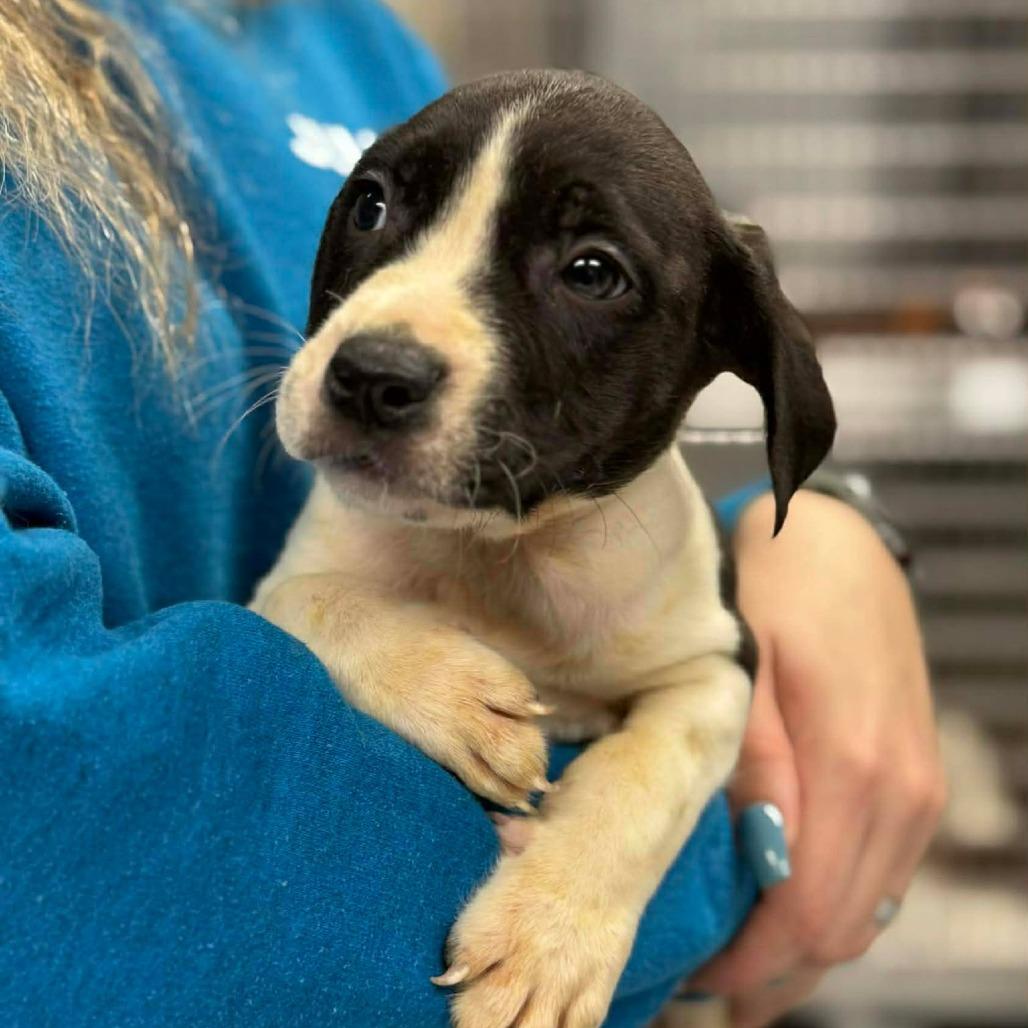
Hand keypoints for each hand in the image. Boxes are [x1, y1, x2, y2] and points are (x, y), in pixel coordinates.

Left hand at [689, 491, 945, 1026]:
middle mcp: (901, 794)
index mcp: (855, 768)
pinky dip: (831, 910)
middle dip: (773, 972)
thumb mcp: (746, 660)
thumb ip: (756, 760)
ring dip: (802, 951)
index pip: (806, 911)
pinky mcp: (914, 783)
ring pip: (865, 913)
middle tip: (704, 986)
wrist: (840, 543)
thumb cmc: (778, 589)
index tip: (694, 976)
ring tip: (735, 963)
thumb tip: (758, 857)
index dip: (749, 960)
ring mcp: (916, 792)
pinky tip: (783, 907)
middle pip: (842, 931)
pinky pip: (879, 876)